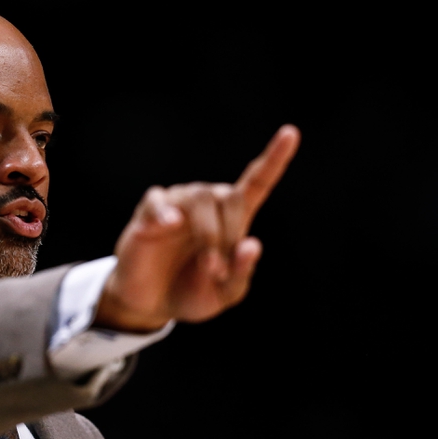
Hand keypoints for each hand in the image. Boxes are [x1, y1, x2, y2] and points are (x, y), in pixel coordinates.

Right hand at [95, 124, 299, 331]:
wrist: (151, 305)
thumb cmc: (191, 293)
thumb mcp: (224, 294)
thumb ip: (242, 273)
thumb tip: (252, 245)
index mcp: (231, 219)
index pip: (256, 182)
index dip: (274, 159)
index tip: (290, 133)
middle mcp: (205, 204)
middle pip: (229, 196)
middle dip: (231, 234)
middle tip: (220, 270)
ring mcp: (175, 205)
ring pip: (201, 198)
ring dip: (210, 233)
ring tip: (208, 267)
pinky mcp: (147, 213)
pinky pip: (158, 200)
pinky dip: (165, 210)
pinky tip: (171, 225)